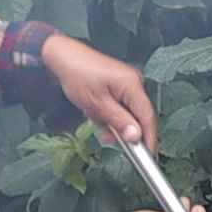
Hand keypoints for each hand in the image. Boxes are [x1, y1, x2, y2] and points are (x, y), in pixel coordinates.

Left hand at [40, 33, 157, 148]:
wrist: (63, 57)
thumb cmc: (77, 74)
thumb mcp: (97, 104)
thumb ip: (119, 121)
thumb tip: (136, 136)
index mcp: (132, 84)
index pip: (148, 116)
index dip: (149, 138)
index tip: (146, 154)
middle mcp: (134, 81)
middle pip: (139, 116)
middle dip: (122, 129)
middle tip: (107, 137)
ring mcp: (128, 82)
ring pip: (128, 113)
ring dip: (112, 121)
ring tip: (95, 117)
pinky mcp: (119, 84)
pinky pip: (121, 106)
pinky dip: (109, 113)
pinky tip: (96, 111)